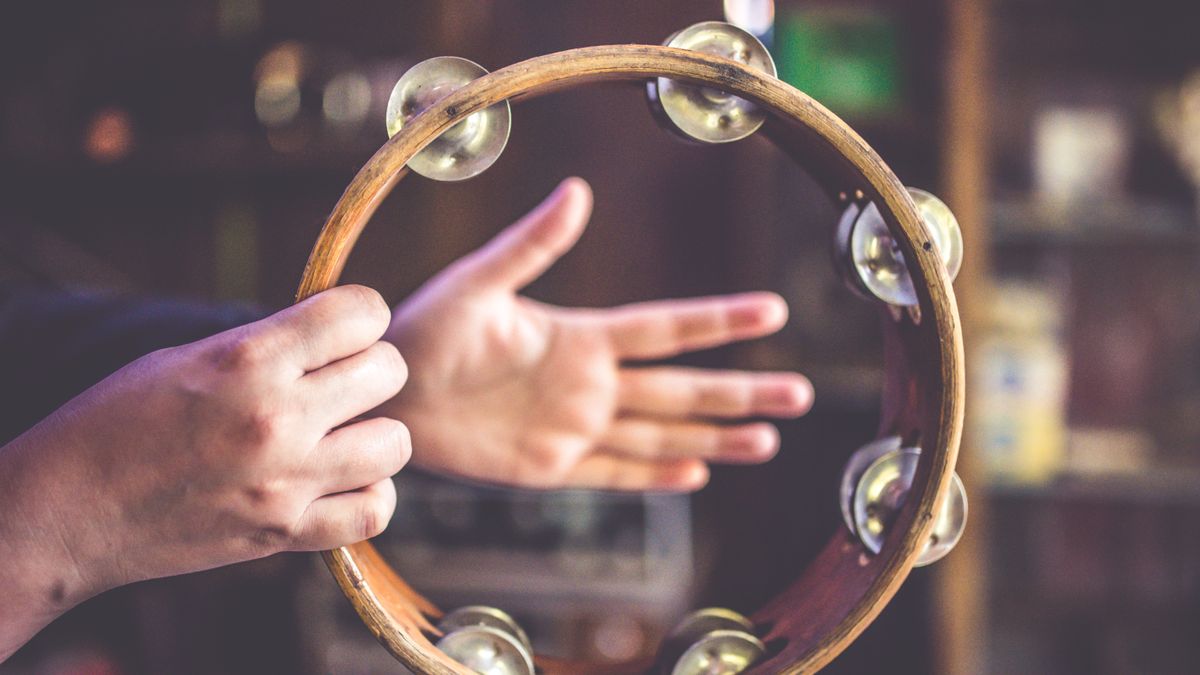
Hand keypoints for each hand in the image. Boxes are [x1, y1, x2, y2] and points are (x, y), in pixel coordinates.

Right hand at [0, 285, 409, 658]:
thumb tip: (335, 336)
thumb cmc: (118, 422)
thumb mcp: (190, 358)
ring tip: (342, 436)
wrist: (67, 511)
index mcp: (249, 359)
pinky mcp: (285, 533)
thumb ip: (269, 347)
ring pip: (395, 442)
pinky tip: (343, 483)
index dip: (361, 315)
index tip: (343, 330)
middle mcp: (277, 417)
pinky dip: (369, 495)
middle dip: (370, 369)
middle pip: (389, 371)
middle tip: (339, 383)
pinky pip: (373, 511)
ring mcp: (287, 480)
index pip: (361, 312)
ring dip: (376, 434)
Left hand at [383, 178, 812, 491]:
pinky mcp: (550, 467)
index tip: (773, 311)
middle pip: (683, 390)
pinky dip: (655, 476)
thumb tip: (580, 190)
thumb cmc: (427, 329)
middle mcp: (591, 384)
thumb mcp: (479, 282)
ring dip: (715, 438)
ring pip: (662, 435)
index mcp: (581, 336)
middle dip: (742, 391)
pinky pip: (614, 474)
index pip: (666, 328)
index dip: (719, 320)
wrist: (388, 390)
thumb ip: (531, 244)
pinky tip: (696, 474)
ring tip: (767, 441)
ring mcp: (575, 428)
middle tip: (801, 392)